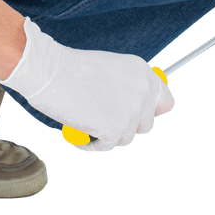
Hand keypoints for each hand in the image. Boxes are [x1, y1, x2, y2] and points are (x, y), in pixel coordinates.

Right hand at [0, 18, 174, 151]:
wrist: (49, 70)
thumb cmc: (70, 68)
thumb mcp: (109, 69)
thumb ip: (126, 86)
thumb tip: (134, 111)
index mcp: (142, 72)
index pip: (165, 101)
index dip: (151, 111)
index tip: (138, 117)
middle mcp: (142, 91)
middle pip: (146, 125)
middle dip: (125, 126)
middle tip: (103, 120)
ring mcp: (131, 111)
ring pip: (125, 138)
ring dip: (107, 134)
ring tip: (85, 121)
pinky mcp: (115, 130)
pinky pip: (107, 146)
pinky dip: (91, 144)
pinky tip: (77, 132)